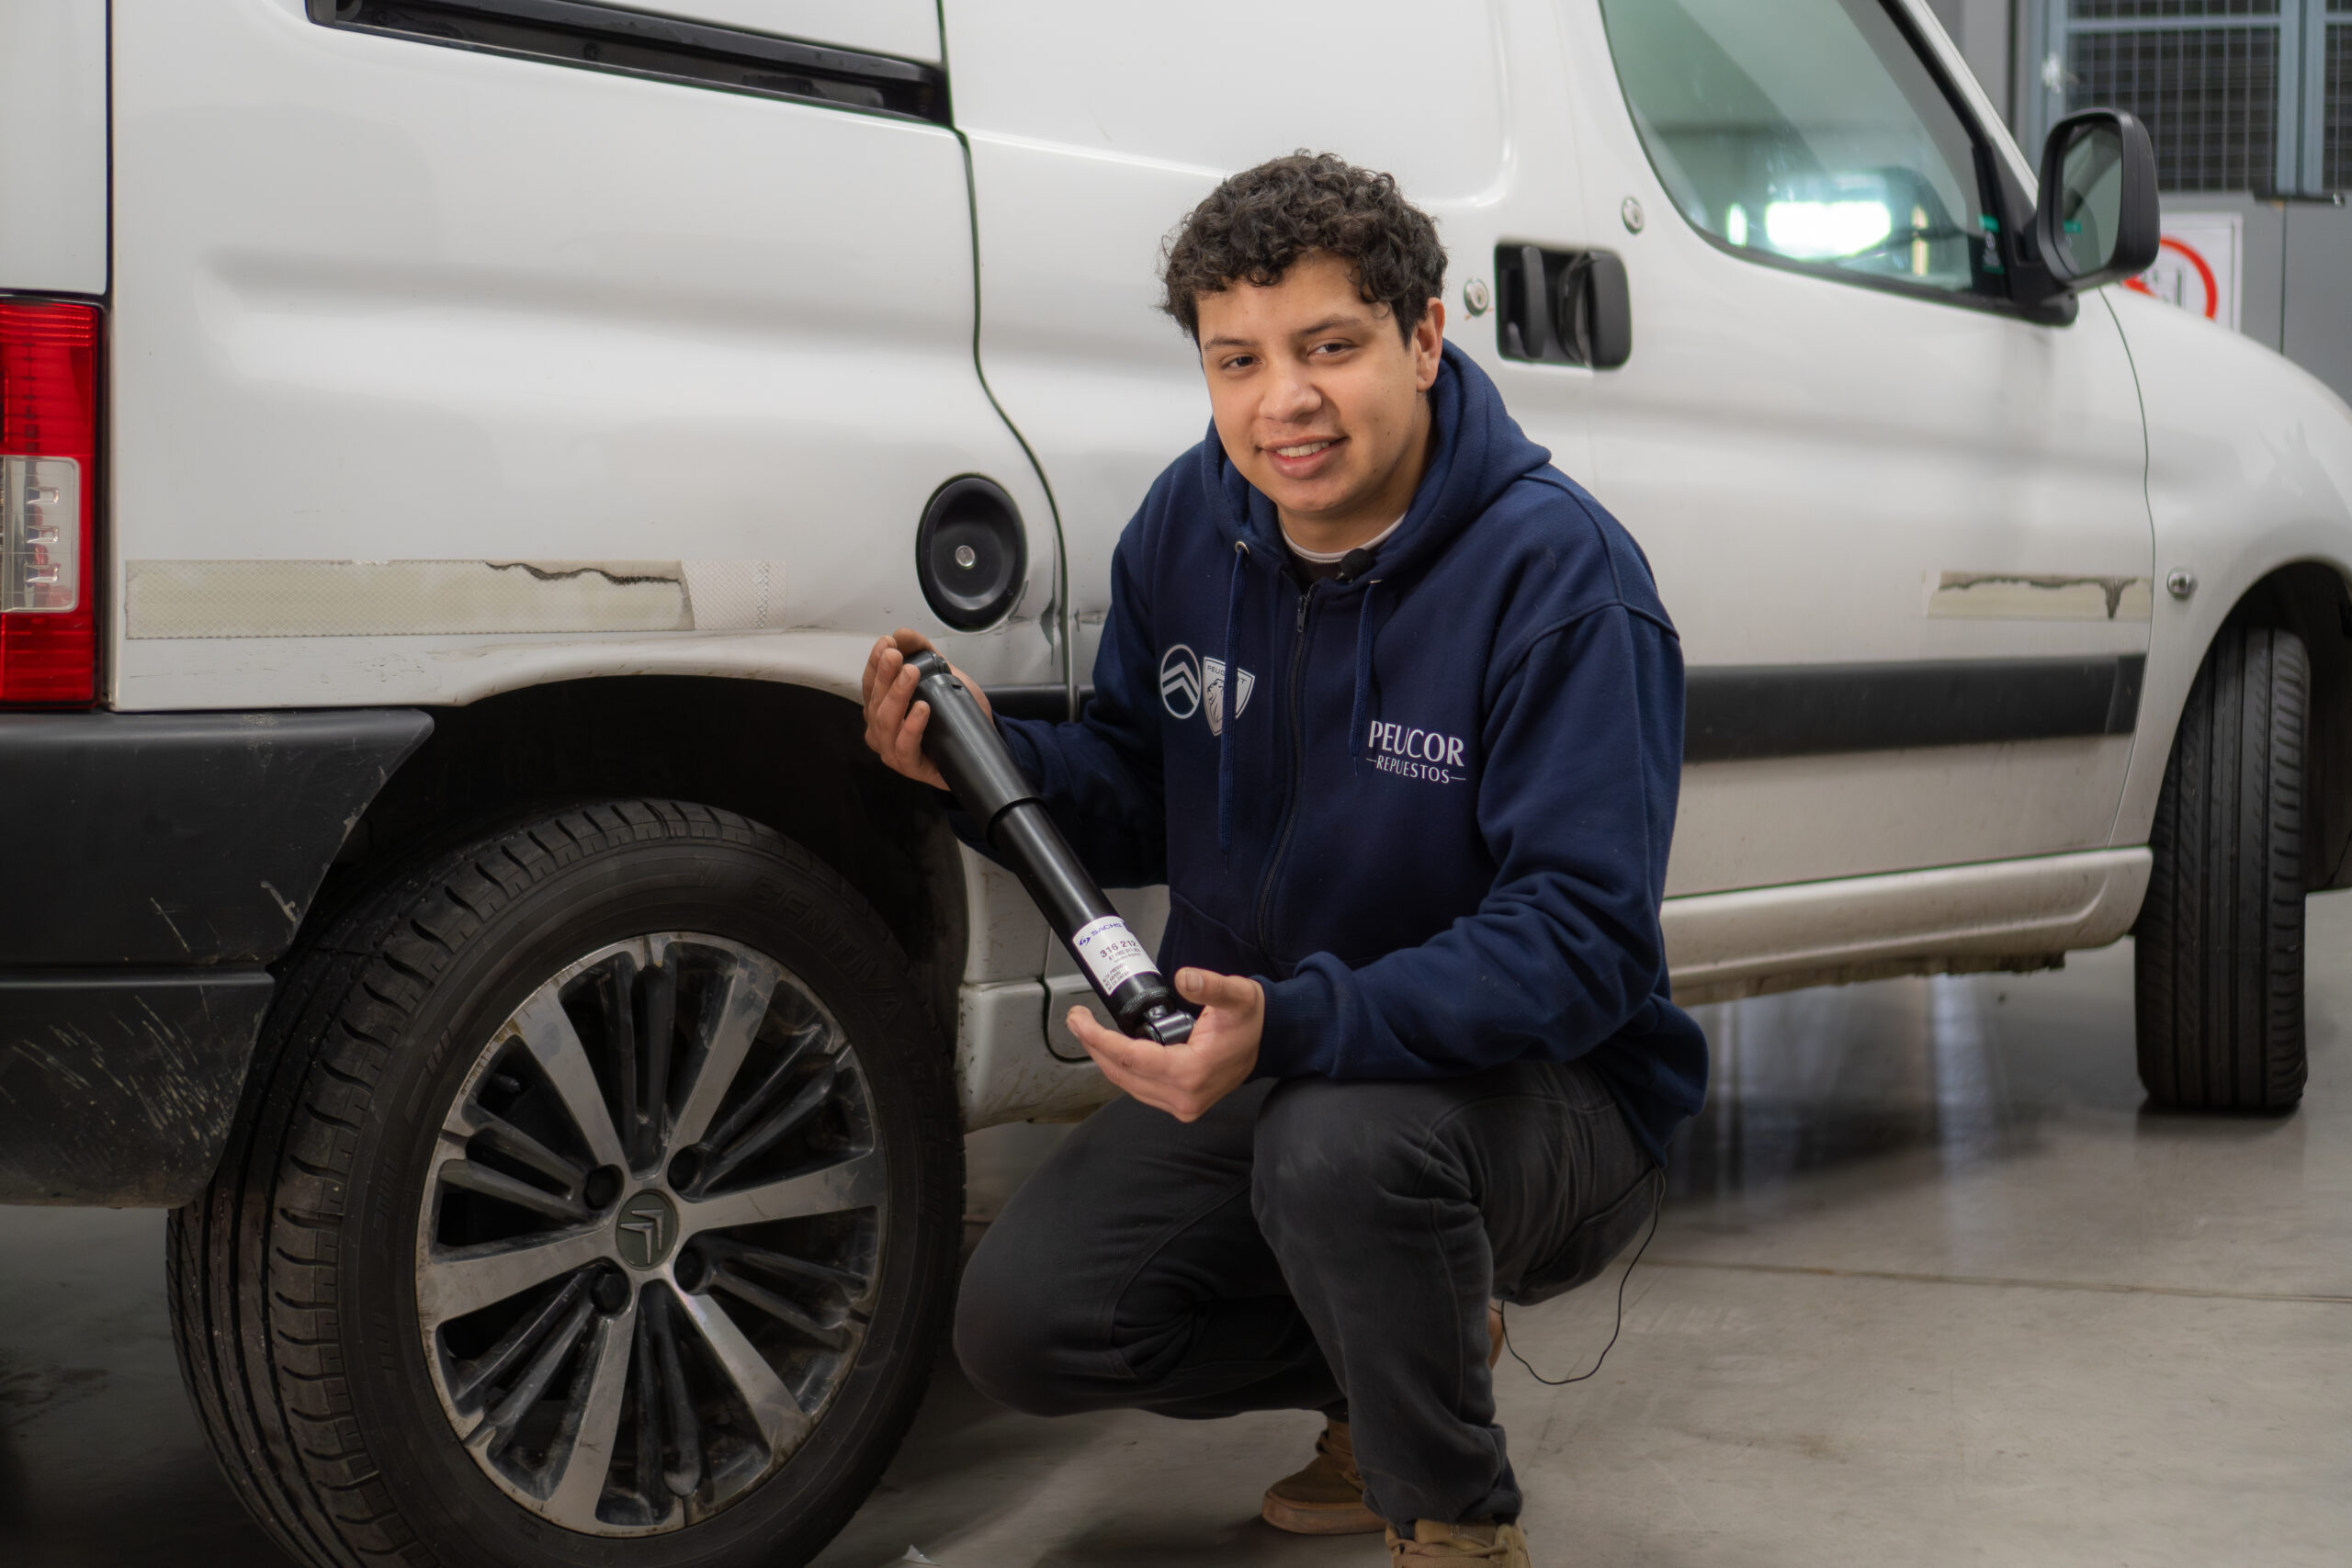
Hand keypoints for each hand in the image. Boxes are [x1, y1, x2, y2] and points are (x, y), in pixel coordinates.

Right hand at [862, 628, 991, 789]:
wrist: (977, 747)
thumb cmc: (952, 716)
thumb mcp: (940, 676)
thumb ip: (922, 652)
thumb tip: (902, 633)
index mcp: (882, 707)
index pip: (870, 683)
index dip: (875, 662)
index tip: (887, 643)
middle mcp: (881, 728)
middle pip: (875, 701)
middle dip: (885, 675)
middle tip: (896, 656)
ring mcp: (892, 750)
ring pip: (886, 722)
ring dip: (897, 696)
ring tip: (911, 675)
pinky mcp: (910, 766)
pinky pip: (905, 747)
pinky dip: (912, 726)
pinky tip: (922, 709)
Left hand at [1069, 968, 1263, 1121]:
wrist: (1268, 1041)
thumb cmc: (1250, 1019)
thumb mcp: (1237, 995)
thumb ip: (1211, 986)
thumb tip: (1185, 978)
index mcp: (1192, 1072)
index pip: (1132, 1059)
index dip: (1100, 1039)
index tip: (1080, 1020)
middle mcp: (1184, 1097)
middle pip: (1123, 1075)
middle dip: (1094, 1047)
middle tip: (1076, 1020)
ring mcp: (1183, 1105)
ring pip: (1128, 1085)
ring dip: (1105, 1059)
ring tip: (1088, 1031)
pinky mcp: (1181, 1105)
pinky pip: (1140, 1089)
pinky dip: (1123, 1070)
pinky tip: (1112, 1050)